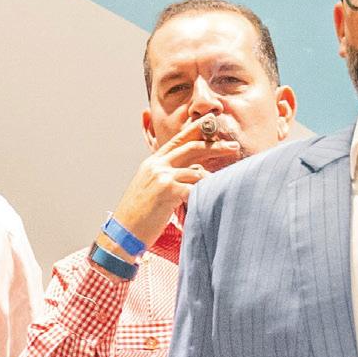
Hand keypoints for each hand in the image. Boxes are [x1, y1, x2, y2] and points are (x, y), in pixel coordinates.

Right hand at [109, 116, 223, 244]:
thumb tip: (192, 173)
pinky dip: (206, 193)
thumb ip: (168, 176)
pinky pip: (195, 188)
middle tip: (234, 147)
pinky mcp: (167, 191)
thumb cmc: (138, 217)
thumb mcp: (149, 188)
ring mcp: (161, 177)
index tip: (212, 122)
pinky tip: (212, 199)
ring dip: (213, 178)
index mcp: (152, 163)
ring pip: (197, 171)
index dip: (196, 129)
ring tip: (225, 184)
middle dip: (216, 146)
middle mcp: (156, 166)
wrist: (122, 234)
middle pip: (192, 148)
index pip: (177, 140)